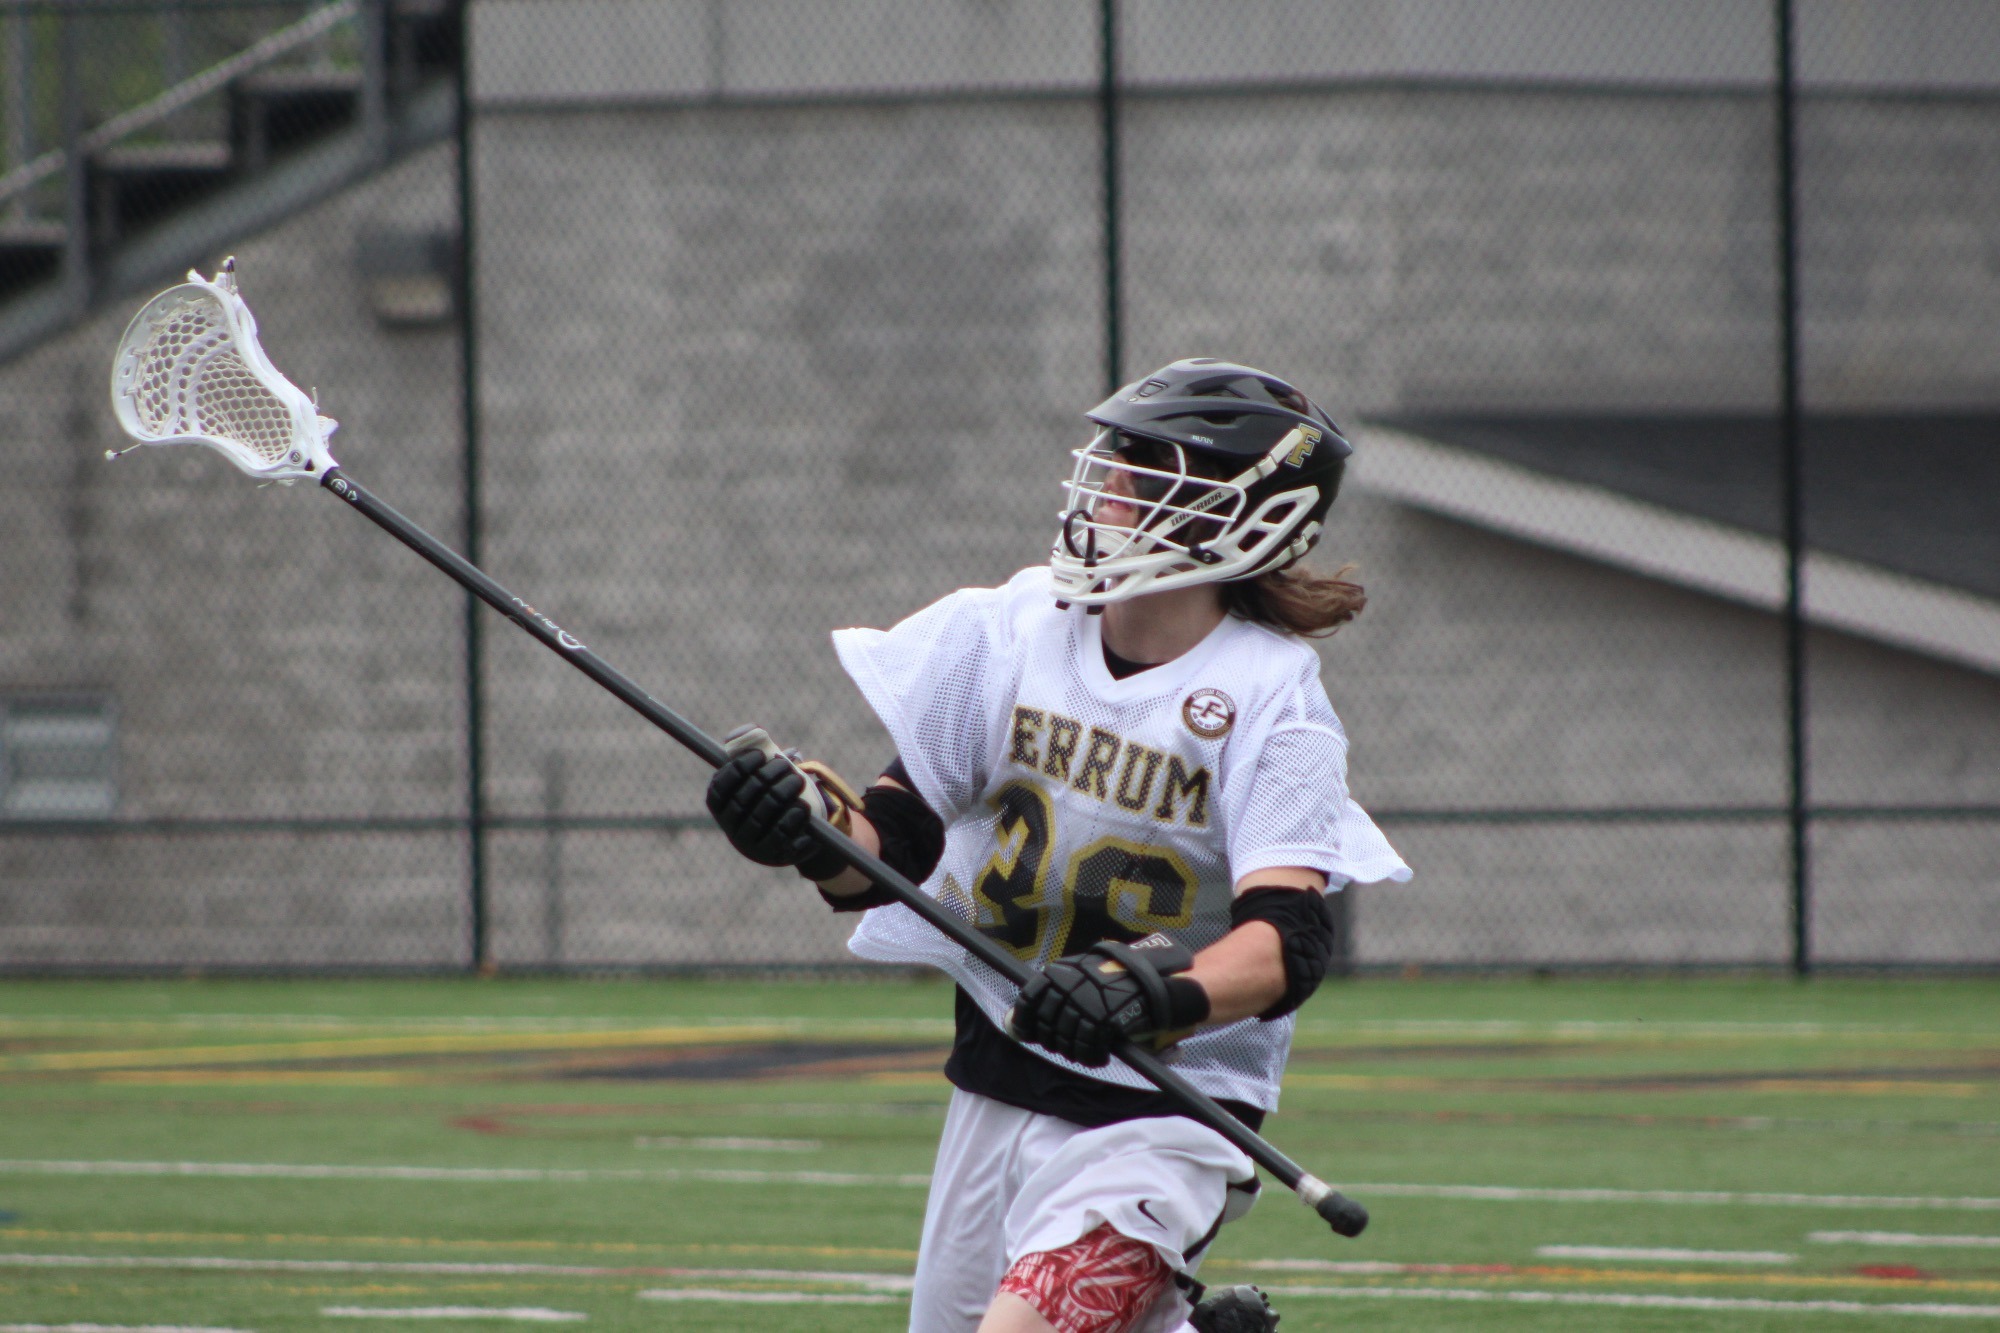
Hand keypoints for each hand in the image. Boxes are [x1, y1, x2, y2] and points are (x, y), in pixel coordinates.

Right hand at [705, 726, 859, 880]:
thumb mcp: (763, 774)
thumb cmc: (772, 796)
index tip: (759, 754)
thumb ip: (756, 749)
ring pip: (765, 814)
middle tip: (785, 765)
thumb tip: (753, 731)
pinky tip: (802, 806)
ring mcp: (751, 845)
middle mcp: (732, 829)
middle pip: (745, 798)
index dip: (738, 768)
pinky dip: (793, 817)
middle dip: (768, 776)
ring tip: (799, 780)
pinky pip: (782, 835)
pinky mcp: (774, 856)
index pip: (721, 786)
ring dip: (784, 792)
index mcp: (722, 808)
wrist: (795, 837)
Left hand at [1006, 934, 1209, 1066]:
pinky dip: (1093, 1055)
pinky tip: (1100, 1055)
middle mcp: (1069, 986)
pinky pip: (1088, 1046)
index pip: (1029, 998)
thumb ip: (1053, 996)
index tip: (1026, 1033)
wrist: (1156, 985)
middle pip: (1047, 1024)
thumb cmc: (1118, 982)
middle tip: (1070, 1044)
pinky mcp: (1103, 1019)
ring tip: (1087, 1050)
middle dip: (1055, 1039)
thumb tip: (1013, 1024)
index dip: (1025, 1020)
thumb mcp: (1083, 978)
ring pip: (1066, 1038)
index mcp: (1061, 972)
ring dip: (1075, 1050)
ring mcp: (1086, 1003)